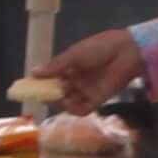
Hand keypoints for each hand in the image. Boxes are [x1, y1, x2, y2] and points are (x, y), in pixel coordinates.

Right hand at [30, 29, 145, 115]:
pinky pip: (82, 109)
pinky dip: (73, 110)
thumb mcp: (74, 54)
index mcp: (71, 66)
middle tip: (39, 94)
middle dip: (48, 93)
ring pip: (68, 102)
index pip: (53, 77)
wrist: (127, 52)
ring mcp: (87, 90)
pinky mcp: (97, 100)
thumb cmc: (100, 48)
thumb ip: (55, 66)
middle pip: (58, 91)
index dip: (42, 82)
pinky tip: (67, 104)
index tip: (30, 85)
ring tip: (54, 98)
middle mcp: (77, 80)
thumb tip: (33, 73)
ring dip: (59, 102)